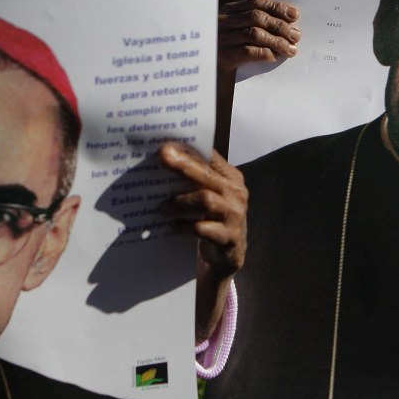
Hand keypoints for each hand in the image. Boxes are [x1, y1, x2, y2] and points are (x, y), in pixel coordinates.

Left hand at [158, 143, 246, 275]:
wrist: (229, 255)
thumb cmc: (215, 218)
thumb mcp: (212, 195)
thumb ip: (198, 179)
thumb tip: (167, 159)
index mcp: (232, 178)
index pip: (212, 158)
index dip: (193, 149)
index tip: (171, 143)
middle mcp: (236, 194)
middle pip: (207, 175)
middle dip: (183, 165)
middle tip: (163, 156)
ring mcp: (235, 216)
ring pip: (205, 200)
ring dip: (179, 202)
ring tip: (161, 207)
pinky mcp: (228, 237)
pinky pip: (201, 228)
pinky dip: (183, 226)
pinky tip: (173, 226)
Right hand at [218, 0, 299, 72]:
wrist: (208, 75)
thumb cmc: (226, 51)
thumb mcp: (235, 32)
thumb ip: (253, 23)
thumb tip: (287, 22)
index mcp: (228, 11)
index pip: (256, 3)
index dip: (277, 7)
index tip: (294, 15)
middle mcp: (223, 22)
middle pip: (257, 17)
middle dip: (280, 26)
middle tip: (296, 35)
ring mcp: (222, 39)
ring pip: (255, 34)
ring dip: (277, 41)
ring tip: (290, 49)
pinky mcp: (223, 57)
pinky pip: (248, 52)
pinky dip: (265, 53)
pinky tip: (275, 57)